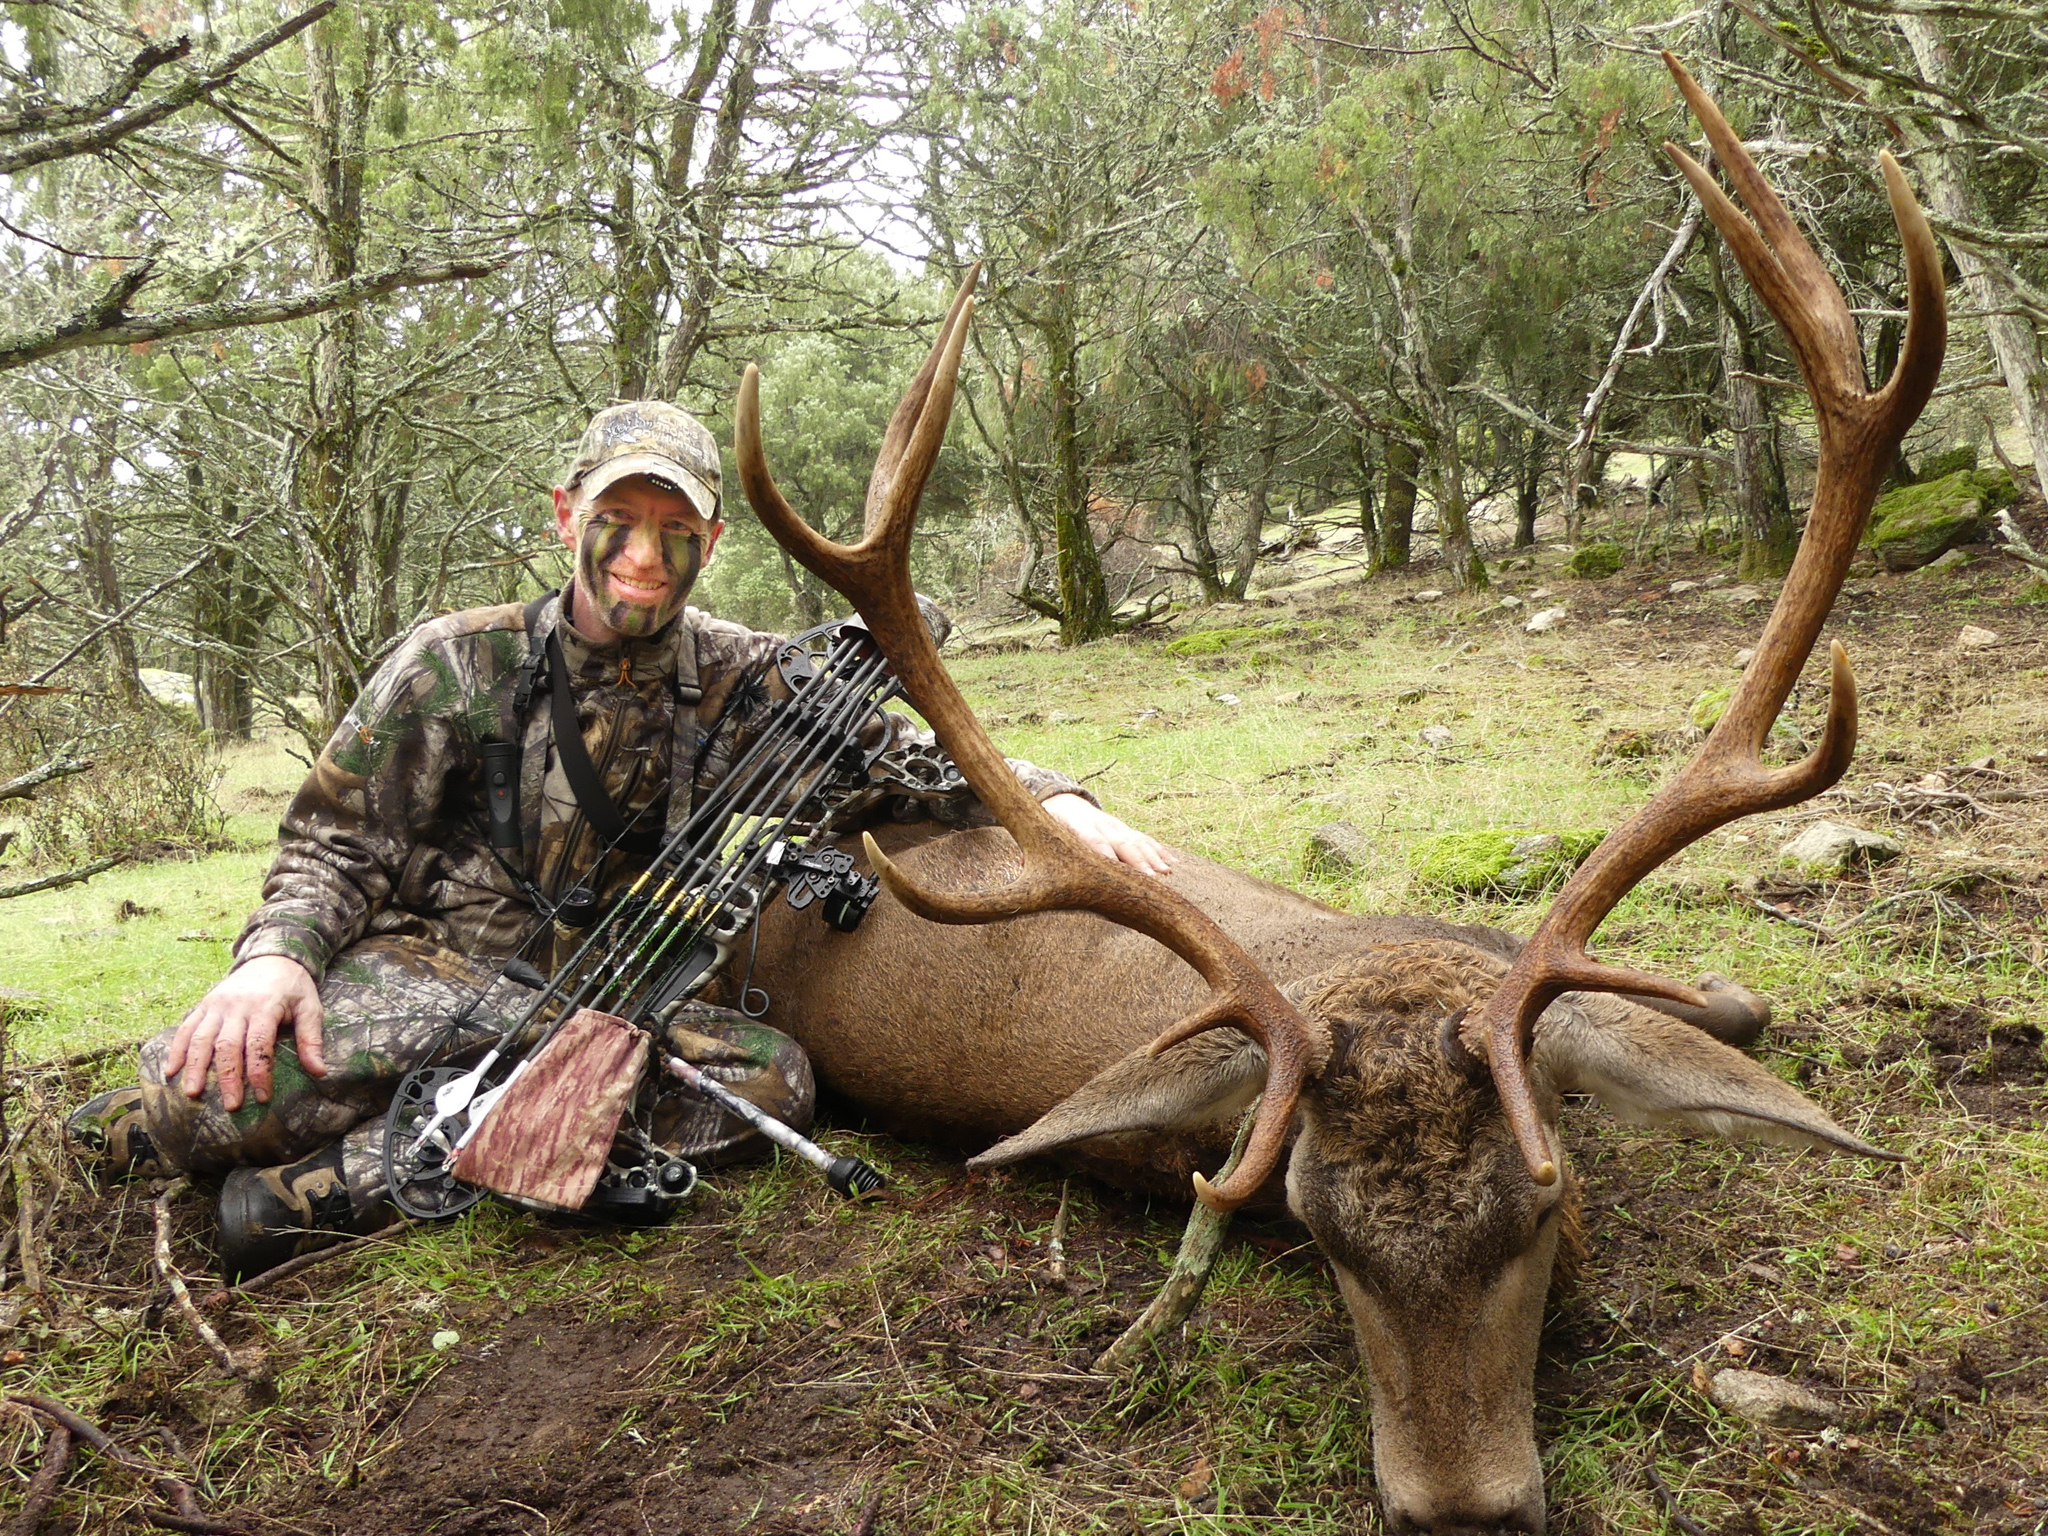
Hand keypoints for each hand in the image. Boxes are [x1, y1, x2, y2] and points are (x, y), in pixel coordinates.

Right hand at [166, 955, 327, 1110]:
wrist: (272, 956)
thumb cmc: (293, 987)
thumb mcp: (310, 1007)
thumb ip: (311, 1039)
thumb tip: (319, 1072)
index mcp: (265, 1006)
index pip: (259, 1044)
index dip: (259, 1072)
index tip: (263, 1097)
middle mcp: (236, 1006)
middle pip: (227, 1045)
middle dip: (227, 1077)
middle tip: (230, 1105)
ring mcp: (216, 1005)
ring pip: (201, 1038)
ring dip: (195, 1067)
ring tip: (192, 1093)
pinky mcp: (204, 1004)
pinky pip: (186, 1028)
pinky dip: (177, 1049)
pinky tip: (171, 1071)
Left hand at [1042, 793, 1176, 876]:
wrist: (1063, 802)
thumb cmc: (1052, 827)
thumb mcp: (1043, 835)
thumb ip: (1037, 849)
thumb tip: (1025, 865)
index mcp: (1079, 827)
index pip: (1094, 841)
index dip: (1107, 855)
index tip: (1119, 870)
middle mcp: (1101, 824)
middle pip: (1122, 843)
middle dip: (1138, 861)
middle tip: (1151, 878)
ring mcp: (1116, 826)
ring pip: (1137, 840)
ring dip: (1153, 857)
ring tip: (1166, 873)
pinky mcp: (1125, 829)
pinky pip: (1144, 839)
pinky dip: (1158, 851)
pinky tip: (1171, 864)